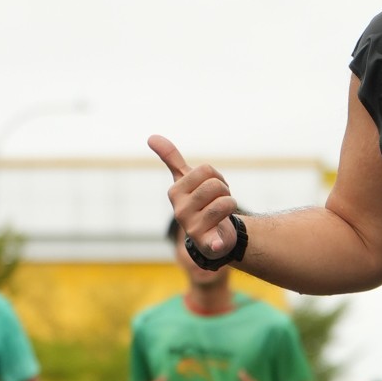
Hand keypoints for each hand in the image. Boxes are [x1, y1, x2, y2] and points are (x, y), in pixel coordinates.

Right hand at [148, 135, 238, 259]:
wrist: (213, 235)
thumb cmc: (200, 203)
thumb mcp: (185, 180)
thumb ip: (171, 159)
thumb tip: (151, 137)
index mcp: (175, 192)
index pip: (206, 169)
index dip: (216, 177)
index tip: (212, 188)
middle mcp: (179, 211)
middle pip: (215, 185)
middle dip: (225, 191)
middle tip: (219, 201)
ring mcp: (192, 228)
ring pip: (224, 202)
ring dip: (230, 205)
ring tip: (222, 213)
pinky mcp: (206, 243)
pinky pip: (217, 236)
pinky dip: (217, 241)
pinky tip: (217, 242)